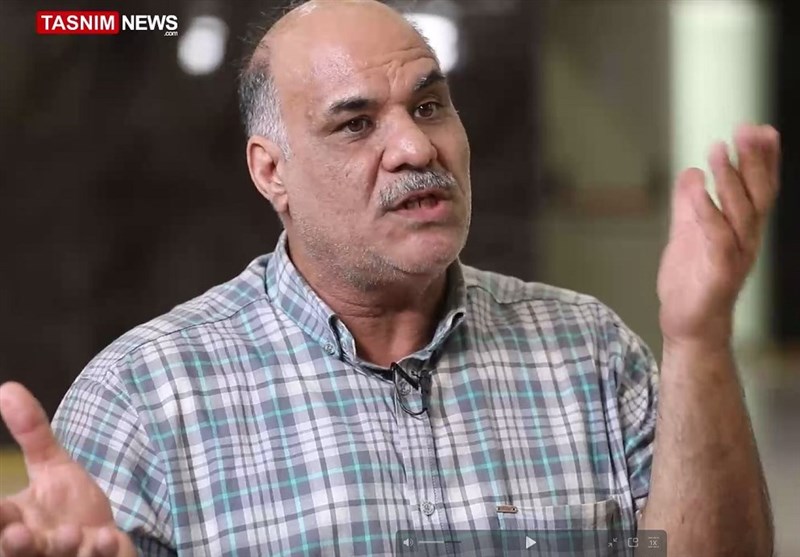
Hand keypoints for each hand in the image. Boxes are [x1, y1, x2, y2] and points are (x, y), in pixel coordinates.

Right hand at [0, 382, 136, 556]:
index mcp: (15, 522)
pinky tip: (107, 539)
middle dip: (16, 545)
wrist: (107, 541)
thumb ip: (32, 434)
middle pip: (16, 550)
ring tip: (70, 535)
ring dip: (60, 548)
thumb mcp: (53, 466)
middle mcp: (34, 546)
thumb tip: (6, 387)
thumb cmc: (70, 509)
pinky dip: (100, 551)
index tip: (0, 510)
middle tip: (18, 533)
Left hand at [657, 124, 780, 348]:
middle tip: (747, 129)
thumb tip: (690, 172)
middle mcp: (745, 240)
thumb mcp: (687, 234)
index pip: (758, 188)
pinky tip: (699, 189)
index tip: (760, 129)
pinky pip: (716, 238)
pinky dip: (708, 211)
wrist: (688, 325)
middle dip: (754, 160)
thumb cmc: (691, 282)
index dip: (762, 159)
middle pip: (756, 195)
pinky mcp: (717, 273)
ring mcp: (734, 256)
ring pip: (739, 212)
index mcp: (741, 229)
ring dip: (730, 179)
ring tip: (718, 149)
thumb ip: (689, 204)